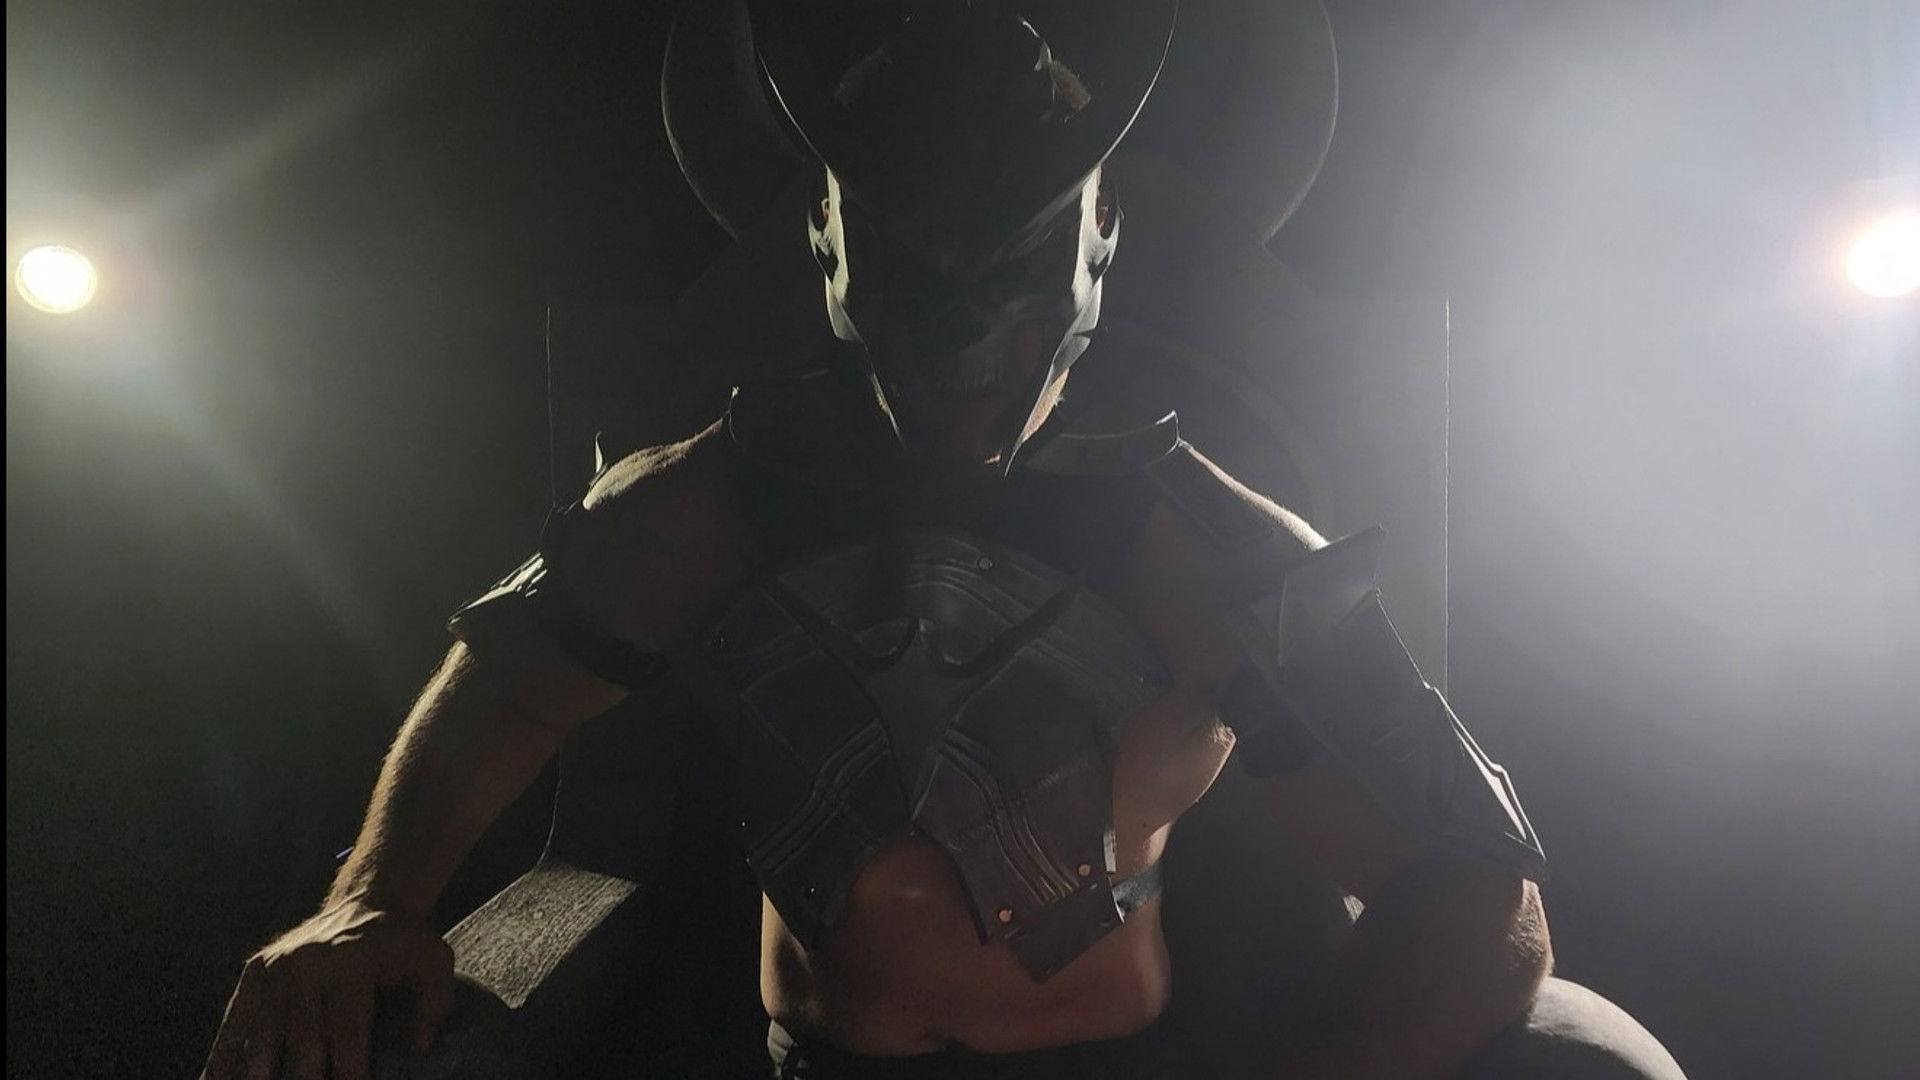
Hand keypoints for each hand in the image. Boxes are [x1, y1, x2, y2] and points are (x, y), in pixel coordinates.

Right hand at [202, 899, 453, 1079]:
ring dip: (257, 1075)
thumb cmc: (403, 945)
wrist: (368, 901)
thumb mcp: (434, 962)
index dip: (350, 1075)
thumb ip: (434, 1005)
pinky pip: (235, 1025)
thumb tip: (418, 1047)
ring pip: (261, 1040)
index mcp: (351, 963)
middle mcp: (307, 964)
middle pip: (301, 1044)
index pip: (347, 1035)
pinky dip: (223, 1060)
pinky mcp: (254, 973)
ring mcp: (275, 968)